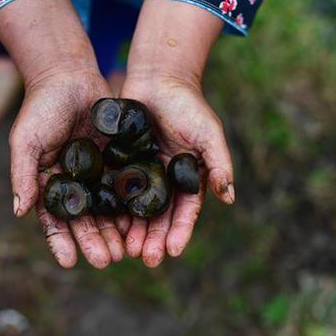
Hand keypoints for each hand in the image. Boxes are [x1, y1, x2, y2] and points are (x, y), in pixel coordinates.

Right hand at [0, 0, 125, 267]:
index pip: (55, 219)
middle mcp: (75, 184)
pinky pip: (127, 188)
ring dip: (115, 232)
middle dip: (95, 241)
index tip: (70, 262)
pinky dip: (132, 206)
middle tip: (106, 261)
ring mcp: (98, 174)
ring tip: (125, 252)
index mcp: (49, 184)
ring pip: (108, 210)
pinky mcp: (119, 162)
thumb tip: (20, 212)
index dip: (61, 241)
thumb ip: (23, 175)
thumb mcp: (26, 141)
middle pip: (85, 220)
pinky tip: (142, 223)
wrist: (69, 76)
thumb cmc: (41, 108)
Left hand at [119, 76, 233, 266]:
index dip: (179, 232)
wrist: (157, 77)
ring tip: (125, 250)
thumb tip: (229, 199)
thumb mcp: (208, 133)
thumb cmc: (188, 104)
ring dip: (133, 231)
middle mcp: (164, 182)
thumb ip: (219, 164)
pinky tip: (105, 226)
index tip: (171, 251)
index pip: (185, 212)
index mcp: (187, 179)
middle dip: (153, 239)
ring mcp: (141, 175)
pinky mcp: (120, 165)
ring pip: (136, 210)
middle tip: (145, 258)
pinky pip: (114, 191)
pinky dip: (112, 209)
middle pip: (159, 217)